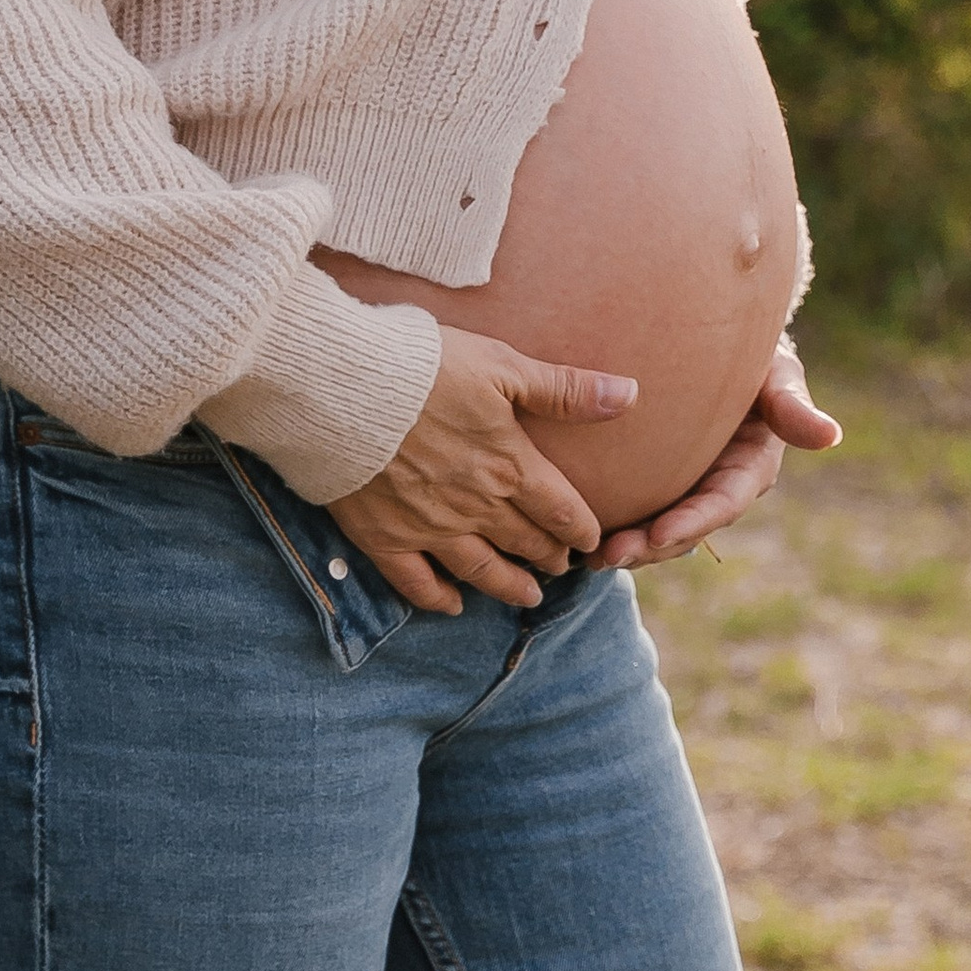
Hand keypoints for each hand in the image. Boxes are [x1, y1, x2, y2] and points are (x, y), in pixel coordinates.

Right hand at [330, 326, 634, 614]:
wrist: (340, 388)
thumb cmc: (423, 366)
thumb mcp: (503, 366)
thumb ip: (566, 390)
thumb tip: (630, 395)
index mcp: (509, 466)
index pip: (560, 510)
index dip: (580, 529)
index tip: (590, 541)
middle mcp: (475, 507)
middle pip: (524, 542)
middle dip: (548, 557)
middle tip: (560, 568)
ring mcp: (428, 528)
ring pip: (480, 570)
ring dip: (508, 585)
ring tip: (526, 597)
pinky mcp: (382, 538)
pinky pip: (416, 582)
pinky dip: (438, 598)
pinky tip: (452, 604)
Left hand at [595, 338, 840, 570]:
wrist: (717, 341)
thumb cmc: (755, 355)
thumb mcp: (777, 374)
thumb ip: (792, 403)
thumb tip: (831, 435)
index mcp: (750, 468)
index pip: (721, 503)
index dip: (691, 523)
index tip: (657, 535)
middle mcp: (718, 488)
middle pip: (683, 528)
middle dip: (647, 547)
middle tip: (605, 555)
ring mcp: (686, 489)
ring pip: (655, 528)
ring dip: (624, 546)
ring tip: (586, 556)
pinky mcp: (657, 482)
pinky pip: (635, 508)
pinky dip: (610, 523)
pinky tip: (573, 530)